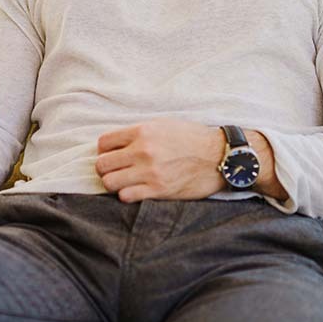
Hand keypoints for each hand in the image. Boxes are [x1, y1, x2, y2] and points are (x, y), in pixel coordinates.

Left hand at [95, 119, 226, 202]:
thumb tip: (117, 142)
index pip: (104, 142)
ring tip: (124, 182)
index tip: (111, 155)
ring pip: (109, 182)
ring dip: (114, 183)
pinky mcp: (158, 190)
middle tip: (115, 170)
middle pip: (102, 164)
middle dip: (105, 168)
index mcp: (142, 131)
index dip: (104, 150)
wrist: (220, 156)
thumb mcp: (163, 124)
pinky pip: (126, 196)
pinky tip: (136, 191)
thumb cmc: (193, 138)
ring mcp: (149, 172)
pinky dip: (126, 195)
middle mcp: (143, 151)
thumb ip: (139, 132)